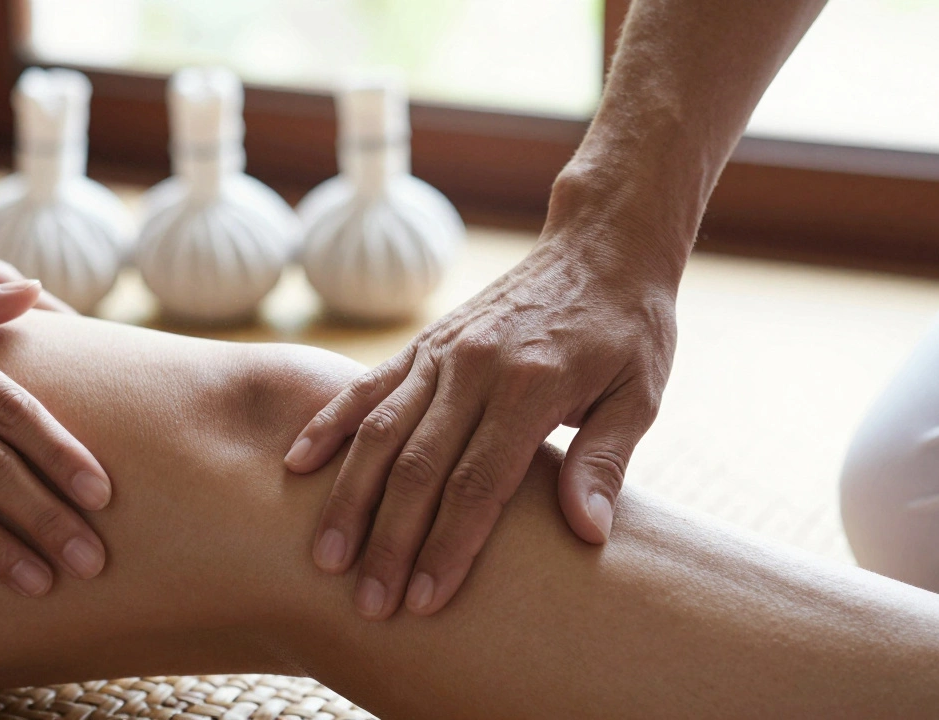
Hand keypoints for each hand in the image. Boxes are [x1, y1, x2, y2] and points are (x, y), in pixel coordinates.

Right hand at [285, 176, 684, 618]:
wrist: (601, 243)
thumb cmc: (628, 328)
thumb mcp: (640, 392)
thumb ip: (606, 460)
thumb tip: (587, 533)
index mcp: (532, 386)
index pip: (479, 483)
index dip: (448, 546)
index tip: (423, 602)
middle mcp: (476, 367)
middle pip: (418, 466)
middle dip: (390, 541)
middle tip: (368, 604)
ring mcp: (443, 351)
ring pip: (381, 431)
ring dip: (350, 498)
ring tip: (323, 557)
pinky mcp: (425, 342)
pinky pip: (367, 387)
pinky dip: (330, 425)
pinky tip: (299, 466)